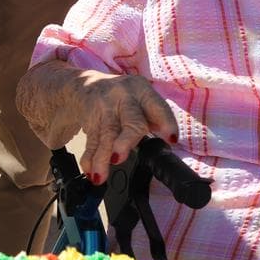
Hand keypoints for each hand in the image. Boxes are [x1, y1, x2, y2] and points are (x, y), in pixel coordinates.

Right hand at [27, 67, 177, 184]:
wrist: (87, 83)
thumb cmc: (124, 98)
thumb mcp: (142, 99)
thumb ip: (156, 118)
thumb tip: (170, 141)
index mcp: (142, 91)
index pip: (157, 107)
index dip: (166, 122)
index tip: (171, 139)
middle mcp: (123, 97)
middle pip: (129, 120)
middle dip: (125, 140)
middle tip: (119, 157)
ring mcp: (104, 107)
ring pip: (106, 134)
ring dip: (102, 157)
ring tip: (100, 175)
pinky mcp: (89, 118)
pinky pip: (91, 141)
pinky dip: (90, 158)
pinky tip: (90, 171)